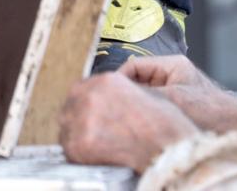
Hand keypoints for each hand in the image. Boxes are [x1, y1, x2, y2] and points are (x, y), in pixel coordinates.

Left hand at [59, 72, 198, 172]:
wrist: (170, 149)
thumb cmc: (165, 126)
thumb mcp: (144, 93)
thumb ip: (118, 92)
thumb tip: (105, 101)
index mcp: (106, 81)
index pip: (81, 89)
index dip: (84, 103)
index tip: (87, 113)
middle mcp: (90, 95)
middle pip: (70, 106)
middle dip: (78, 119)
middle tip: (90, 132)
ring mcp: (82, 118)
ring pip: (67, 127)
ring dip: (77, 135)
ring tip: (94, 145)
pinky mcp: (79, 143)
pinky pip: (69, 148)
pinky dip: (78, 153)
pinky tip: (94, 155)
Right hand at [119, 56, 236, 135]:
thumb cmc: (213, 111)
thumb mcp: (173, 100)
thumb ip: (146, 95)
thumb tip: (119, 96)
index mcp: (170, 64)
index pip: (133, 65)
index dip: (119, 79)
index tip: (109, 94)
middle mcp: (170, 73)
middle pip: (136, 80)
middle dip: (126, 93)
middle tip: (116, 107)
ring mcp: (173, 89)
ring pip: (143, 94)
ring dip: (137, 105)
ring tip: (129, 116)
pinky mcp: (176, 104)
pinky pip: (152, 105)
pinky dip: (146, 113)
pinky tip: (142, 124)